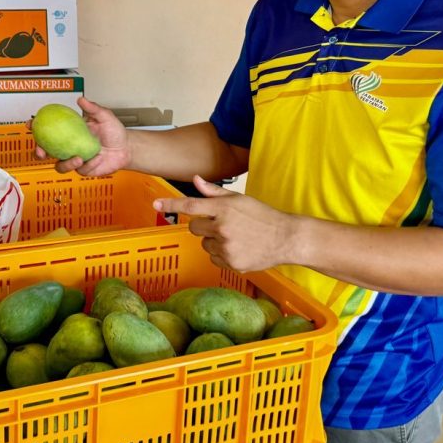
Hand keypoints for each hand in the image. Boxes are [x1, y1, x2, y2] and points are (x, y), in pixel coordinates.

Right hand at [32, 96, 130, 175]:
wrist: (126, 148)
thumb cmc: (114, 132)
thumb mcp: (105, 116)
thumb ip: (93, 108)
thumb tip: (81, 100)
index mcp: (69, 132)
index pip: (48, 130)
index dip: (37, 127)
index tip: (32, 124)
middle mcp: (69, 147)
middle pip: (46, 152)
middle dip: (39, 152)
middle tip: (42, 151)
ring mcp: (75, 159)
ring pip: (60, 166)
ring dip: (67, 164)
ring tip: (78, 158)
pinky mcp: (84, 170)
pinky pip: (81, 170)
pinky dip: (89, 164)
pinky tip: (97, 158)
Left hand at [152, 176, 296, 272]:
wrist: (286, 238)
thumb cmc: (262, 215)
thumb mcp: (239, 199)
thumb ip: (214, 192)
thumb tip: (196, 180)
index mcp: (224, 208)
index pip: (191, 205)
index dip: (171, 204)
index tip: (156, 204)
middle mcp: (222, 227)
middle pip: (193, 228)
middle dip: (203, 226)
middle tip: (221, 225)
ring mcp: (227, 247)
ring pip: (204, 244)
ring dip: (214, 241)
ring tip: (236, 237)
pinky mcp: (232, 263)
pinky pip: (214, 258)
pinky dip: (222, 255)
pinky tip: (239, 249)